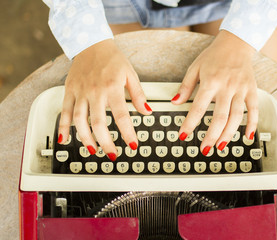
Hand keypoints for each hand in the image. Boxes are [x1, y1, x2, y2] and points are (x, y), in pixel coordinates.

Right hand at [57, 39, 150, 159]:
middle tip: (112, 154)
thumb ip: (138, 95)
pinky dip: (63, 126)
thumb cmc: (112, 59)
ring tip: (93, 150)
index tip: (133, 144)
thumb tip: (147, 111)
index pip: (121, 116)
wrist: (91, 43)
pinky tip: (65, 139)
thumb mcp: (130, 74)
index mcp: (112, 87)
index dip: (128, 132)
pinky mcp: (69, 91)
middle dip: (106, 142)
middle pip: (99, 123)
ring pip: (80, 120)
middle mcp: (95, 91)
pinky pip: (65, 111)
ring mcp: (80, 92)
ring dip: (86, 138)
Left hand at [173, 30, 257, 154]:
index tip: (183, 135)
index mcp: (211, 82)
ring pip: (236, 116)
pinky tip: (247, 136)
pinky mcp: (252, 90)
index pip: (199, 107)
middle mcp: (227, 87)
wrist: (236, 42)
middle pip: (220, 117)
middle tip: (205, 149)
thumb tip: (175, 102)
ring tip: (221, 146)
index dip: (190, 123)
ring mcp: (241, 89)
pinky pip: (254, 109)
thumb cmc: (214, 55)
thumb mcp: (195, 68)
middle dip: (211, 136)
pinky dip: (252, 124)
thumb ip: (185, 86)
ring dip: (229, 134)